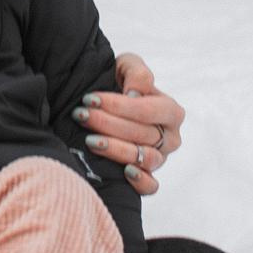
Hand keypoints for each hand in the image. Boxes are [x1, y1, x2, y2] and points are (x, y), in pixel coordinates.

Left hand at [81, 52, 184, 198]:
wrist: (105, 106)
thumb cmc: (118, 83)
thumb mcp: (126, 67)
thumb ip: (136, 72)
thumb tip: (134, 94)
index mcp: (170, 111)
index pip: (148, 110)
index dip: (119, 105)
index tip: (90, 99)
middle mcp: (170, 137)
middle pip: (142, 134)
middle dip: (108, 124)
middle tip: (81, 115)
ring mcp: (160, 159)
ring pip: (145, 159)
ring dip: (115, 149)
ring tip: (90, 140)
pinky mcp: (149, 179)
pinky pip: (150, 186)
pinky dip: (139, 181)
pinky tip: (123, 171)